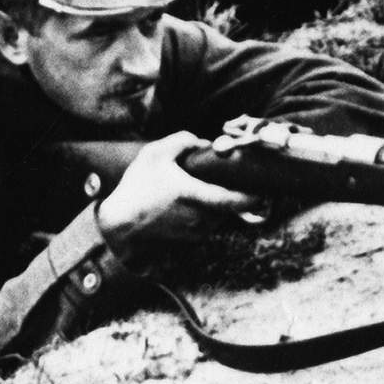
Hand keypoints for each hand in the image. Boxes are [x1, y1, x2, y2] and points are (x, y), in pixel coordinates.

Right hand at [95, 131, 257, 257]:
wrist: (117, 227)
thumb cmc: (136, 189)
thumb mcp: (155, 154)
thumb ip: (182, 141)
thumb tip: (203, 142)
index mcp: (195, 196)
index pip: (236, 201)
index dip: (255, 197)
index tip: (265, 190)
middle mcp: (200, 218)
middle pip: (230, 208)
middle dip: (232, 195)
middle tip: (227, 180)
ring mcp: (194, 233)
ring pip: (218, 217)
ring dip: (217, 206)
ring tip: (201, 190)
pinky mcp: (187, 242)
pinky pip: (205, 226)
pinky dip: (204, 215)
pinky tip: (188, 205)